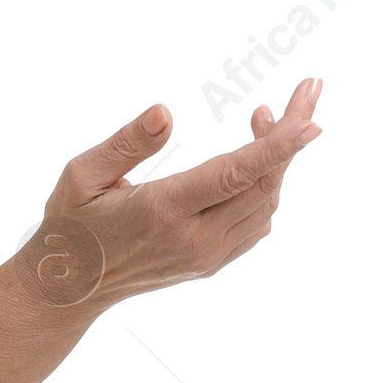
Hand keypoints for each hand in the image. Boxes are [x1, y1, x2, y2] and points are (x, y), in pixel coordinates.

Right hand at [33, 74, 321, 307]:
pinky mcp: (210, 263)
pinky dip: (266, 186)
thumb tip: (166, 112)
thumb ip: (126, 142)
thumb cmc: (71, 223)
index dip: (279, 145)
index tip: (311, 118)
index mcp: (162, 211)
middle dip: (289, 137)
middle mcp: (192, 239)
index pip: (235, 173)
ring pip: (265, 204)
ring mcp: (205, 256)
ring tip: (264, 117)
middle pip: (262, 184)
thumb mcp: (81, 174)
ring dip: (276, 159)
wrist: (71, 288)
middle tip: (298, 94)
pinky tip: (255, 160)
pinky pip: (256, 223)